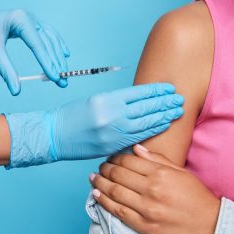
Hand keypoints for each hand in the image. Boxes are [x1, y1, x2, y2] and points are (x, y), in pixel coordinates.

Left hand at [0, 8, 68, 94]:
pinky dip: (54, 46)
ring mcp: (29, 19)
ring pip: (50, 38)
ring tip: (63, 73)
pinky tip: (62, 54)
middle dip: (56, 62)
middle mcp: (28, 16)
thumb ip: (6, 71)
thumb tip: (16, 90)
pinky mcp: (27, 24)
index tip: (55, 78)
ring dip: (57, 56)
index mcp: (20, 18)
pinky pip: (46, 36)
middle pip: (48, 42)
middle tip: (62, 81)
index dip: (48, 62)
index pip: (38, 44)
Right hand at [5, 83, 183, 167]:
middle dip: (165, 103)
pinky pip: (137, 137)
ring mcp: (113, 131)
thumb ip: (117, 101)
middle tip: (179, 99)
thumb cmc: (73, 116)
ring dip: (163, 116)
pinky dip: (152, 130)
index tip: (169, 88)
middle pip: (145, 107)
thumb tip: (141, 101)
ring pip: (145, 122)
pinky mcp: (112, 145)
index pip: (139, 93)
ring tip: (177, 111)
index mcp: (107, 99)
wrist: (54, 136)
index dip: (157, 90)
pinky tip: (163, 125)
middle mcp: (112, 114)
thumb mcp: (95, 101)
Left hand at [91, 144, 219, 233]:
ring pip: (115, 192)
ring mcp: (146, 208)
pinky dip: (104, 202)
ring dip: (101, 183)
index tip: (111, 158)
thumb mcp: (181, 172)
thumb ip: (158, 159)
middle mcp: (152, 189)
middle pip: (119, 174)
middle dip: (105, 169)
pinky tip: (97, 195)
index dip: (116, 158)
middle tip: (100, 167)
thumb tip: (137, 149)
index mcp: (161, 173)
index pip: (129, 161)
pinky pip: (118, 211)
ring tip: (94, 178)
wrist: (210, 225)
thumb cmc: (198, 198)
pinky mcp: (144, 225)